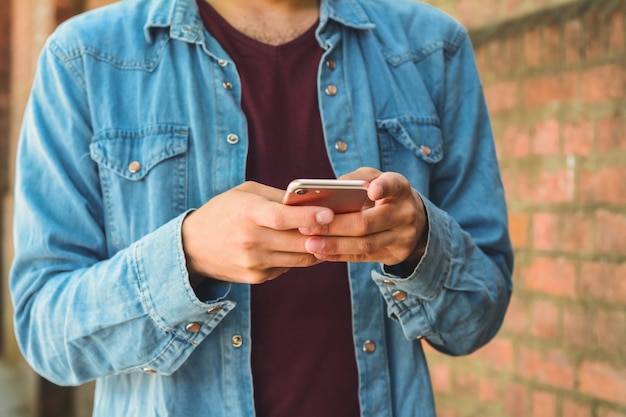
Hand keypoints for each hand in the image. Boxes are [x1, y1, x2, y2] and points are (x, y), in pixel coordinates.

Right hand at [182, 181, 334, 283]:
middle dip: (325, 234)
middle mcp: (250, 241)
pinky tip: (305, 244)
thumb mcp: (245, 194)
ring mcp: (254, 263)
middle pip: (298, 241)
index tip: (331, 213)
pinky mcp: (257, 277)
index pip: (282, 218)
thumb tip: (313, 201)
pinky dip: (299, 255)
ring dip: (319, 246)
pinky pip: (289, 266)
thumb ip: (277, 198)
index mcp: (247, 214)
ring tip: (333, 234)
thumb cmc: (223, 212)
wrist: (191, 247)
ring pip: (300, 257)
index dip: (308, 217)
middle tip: (347, 225)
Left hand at [300, 168, 427, 270]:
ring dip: (334, 245)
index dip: (383, 188)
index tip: (372, 190)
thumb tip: (330, 189)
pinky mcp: (394, 255)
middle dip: (335, 226)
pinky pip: (363, 257)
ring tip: (309, 243)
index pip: (393, 186)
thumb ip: (356, 179)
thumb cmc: (385, 195)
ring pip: (364, 244)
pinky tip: (320, 252)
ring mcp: (402, 238)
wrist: (414, 223)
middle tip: (308, 226)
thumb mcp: (376, 179)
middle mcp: (405, 214)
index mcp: (401, 189)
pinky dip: (339, 255)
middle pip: (367, 222)